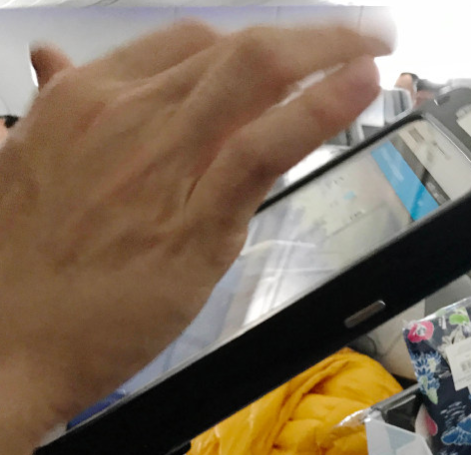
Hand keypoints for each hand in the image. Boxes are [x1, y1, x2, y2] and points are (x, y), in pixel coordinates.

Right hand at [0, 20, 388, 454]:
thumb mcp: (21, 160)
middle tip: (359, 36)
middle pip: (235, 49)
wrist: (6, 342)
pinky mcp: (198, 220)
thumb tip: (53, 59)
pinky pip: (266, 145)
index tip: (293, 52)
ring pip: (257, 77)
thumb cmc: (19, 263)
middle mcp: (128, 115)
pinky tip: (359, 85)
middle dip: (311, 36)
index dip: (251, 42)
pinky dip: (320, 108)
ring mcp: (165, 163)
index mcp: (85, 97)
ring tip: (375, 46)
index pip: (188, 42)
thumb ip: (55, 107)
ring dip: (330, 50)